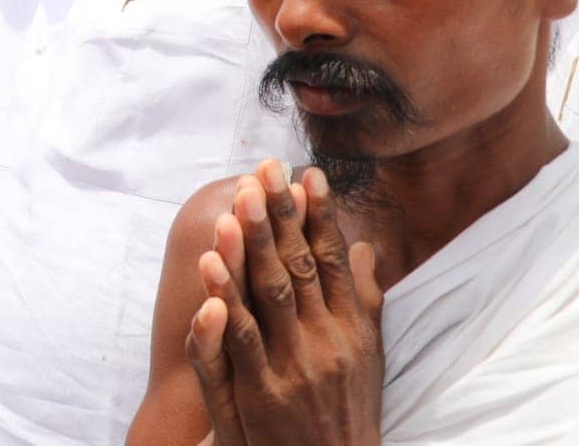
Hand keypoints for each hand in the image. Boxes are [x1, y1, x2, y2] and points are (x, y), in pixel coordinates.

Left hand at [186, 160, 383, 445]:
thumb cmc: (345, 410)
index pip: (333, 261)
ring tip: (234, 205)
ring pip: (267, 297)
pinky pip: (236, 341)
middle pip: (299, 268)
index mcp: (352, 330)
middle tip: (265, 169)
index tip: (308, 173)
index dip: (320, 216)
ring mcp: (292, 369)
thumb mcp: (368, 357)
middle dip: (280, 217)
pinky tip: (210, 268)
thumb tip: (363, 246)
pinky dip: (224, 302)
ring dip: (250, 248)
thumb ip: (362, 299)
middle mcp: (326, 344)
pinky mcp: (259, 395)